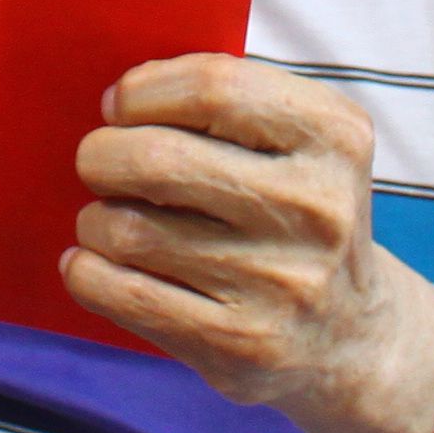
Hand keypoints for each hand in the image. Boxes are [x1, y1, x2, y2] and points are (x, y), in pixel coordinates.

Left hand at [68, 59, 433, 432]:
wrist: (348, 336)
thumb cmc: (295, 216)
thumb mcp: (299, 140)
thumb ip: (226, 102)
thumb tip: (121, 101)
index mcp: (335, 137)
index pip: (213, 88)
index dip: (143, 90)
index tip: (121, 107)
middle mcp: (315, 209)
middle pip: (158, 159)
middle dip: (102, 155)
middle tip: (102, 165)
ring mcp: (280, 283)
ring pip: (128, 230)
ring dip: (96, 220)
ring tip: (112, 223)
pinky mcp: (239, 344)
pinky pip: (120, 294)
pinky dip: (86, 272)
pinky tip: (94, 265)